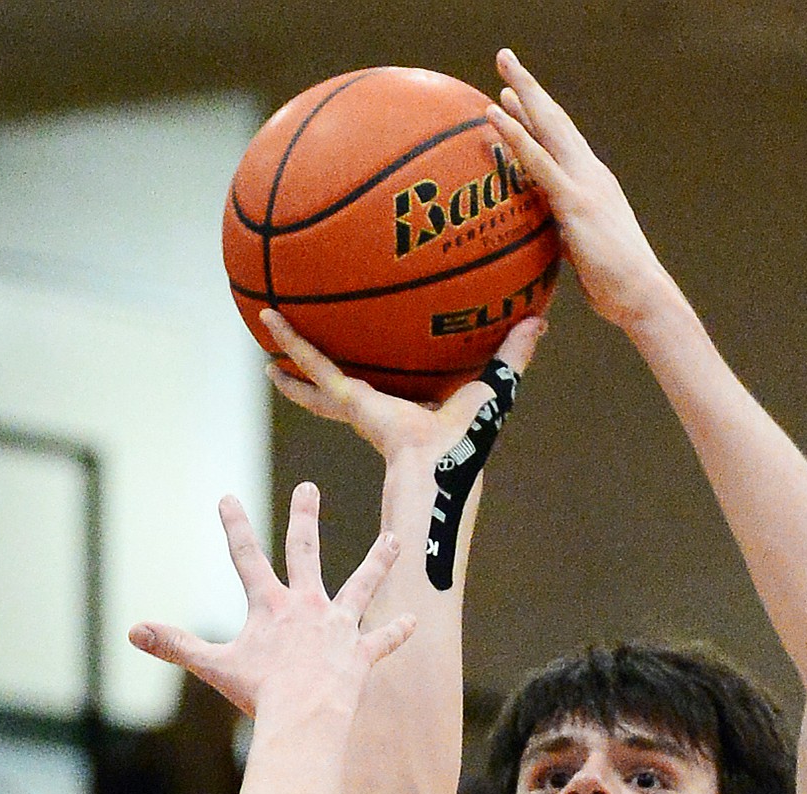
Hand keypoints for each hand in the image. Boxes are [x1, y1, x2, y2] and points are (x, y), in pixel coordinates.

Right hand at [129, 482, 412, 718]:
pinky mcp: (360, 652)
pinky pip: (382, 639)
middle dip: (305, 517)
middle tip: (308, 488)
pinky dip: (397, 632)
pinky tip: (415, 621)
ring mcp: (338, 626)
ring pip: (361, 585)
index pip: (245, 556)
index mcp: (270, 604)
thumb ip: (175, 645)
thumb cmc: (258, 694)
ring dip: (378, 561)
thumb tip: (132, 631)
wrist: (304, 716)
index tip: (228, 497)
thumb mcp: (213, 666)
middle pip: (306, 552)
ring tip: (395, 538)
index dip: (234, 525)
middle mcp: (307, 605)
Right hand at [261, 307, 545, 461]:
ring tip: (266, 328)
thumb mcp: (492, 386)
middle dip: (315, 369)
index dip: (374, 374)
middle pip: (336, 383)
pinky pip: (312, 362)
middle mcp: (372, 406)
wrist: (440, 463)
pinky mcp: (346, 398)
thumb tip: (540, 320)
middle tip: (293, 347)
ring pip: (313, 373)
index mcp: (401, 408)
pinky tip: (269, 317)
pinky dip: (291, 339)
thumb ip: (513, 355)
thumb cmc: (467, 440)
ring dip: (290, 352)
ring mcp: (354, 403)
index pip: (383, 386)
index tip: (363, 357)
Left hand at [488, 49, 670, 331]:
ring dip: (524, 92)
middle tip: (506, 59)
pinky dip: (516, 134)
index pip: (560, 142)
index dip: (538, 116)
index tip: (516, 95)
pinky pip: (539, 161)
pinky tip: (495, 113)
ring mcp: (584, 183)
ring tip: (502, 65)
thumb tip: (546, 238)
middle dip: (530, 87)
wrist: (640, 297)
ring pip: (549, 127)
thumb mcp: (581, 256)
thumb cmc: (613, 288)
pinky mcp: (575, 201)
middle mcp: (590, 174)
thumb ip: (563, 237)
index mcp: (592, 185)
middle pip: (554, 120)